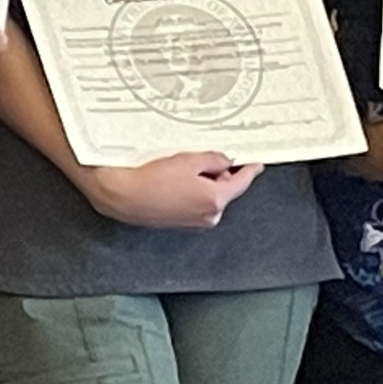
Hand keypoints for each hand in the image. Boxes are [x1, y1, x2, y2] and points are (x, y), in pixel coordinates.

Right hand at [78, 152, 264, 229]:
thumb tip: (226, 162)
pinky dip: (192, 191)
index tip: (257, 164)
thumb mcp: (190, 160)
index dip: (250, 170)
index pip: (241, 182)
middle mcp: (209, 216)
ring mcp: (196, 222)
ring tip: (178, 172)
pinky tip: (173, 183)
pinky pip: (197, 202)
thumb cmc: (153, 181)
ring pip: (210, 195)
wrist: (125, 197)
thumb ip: (215, 160)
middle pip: (225, 188)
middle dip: (216, 173)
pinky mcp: (183, 223)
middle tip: (195, 161)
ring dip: (202, 182)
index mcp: (215, 200)